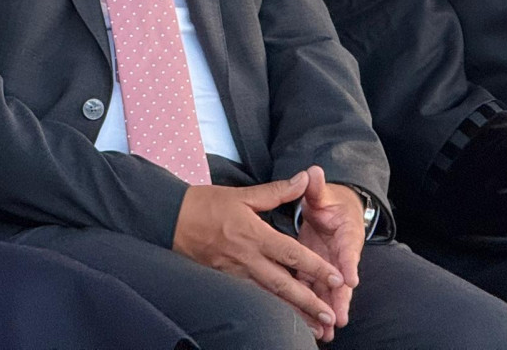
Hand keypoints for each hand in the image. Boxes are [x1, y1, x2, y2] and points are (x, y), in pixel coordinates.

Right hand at [172, 172, 342, 340]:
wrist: (171, 218)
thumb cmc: (207, 204)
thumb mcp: (243, 194)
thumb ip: (277, 191)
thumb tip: (304, 178)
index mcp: (255, 235)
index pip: (291, 255)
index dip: (316, 267)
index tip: (336, 278)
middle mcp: (247, 258)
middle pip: (283, 285)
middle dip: (308, 301)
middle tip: (330, 314)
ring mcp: (235, 273)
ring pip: (269, 298)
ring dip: (293, 314)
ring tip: (314, 328)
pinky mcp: (225, 281)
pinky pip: (252, 299)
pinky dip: (270, 311)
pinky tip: (283, 320)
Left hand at [294, 168, 365, 339]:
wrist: (334, 211)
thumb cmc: (330, 202)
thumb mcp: (323, 193)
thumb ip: (316, 187)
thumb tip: (313, 172)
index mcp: (346, 234)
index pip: (349, 249)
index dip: (349, 263)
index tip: (350, 278)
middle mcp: (341, 255)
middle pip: (342, 280)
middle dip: (341, 300)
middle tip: (338, 319)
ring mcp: (330, 267)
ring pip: (330, 292)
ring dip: (329, 312)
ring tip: (326, 333)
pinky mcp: (317, 273)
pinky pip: (316, 292)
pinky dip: (314, 309)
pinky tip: (312, 328)